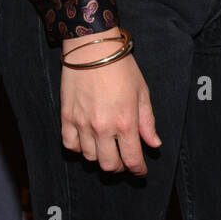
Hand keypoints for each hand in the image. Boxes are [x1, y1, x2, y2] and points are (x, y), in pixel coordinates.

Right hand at [60, 27, 160, 174]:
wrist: (93, 48)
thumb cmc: (121, 67)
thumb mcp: (142, 92)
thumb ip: (148, 122)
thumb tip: (154, 144)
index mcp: (126, 122)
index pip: (132, 160)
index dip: (138, 170)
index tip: (141, 171)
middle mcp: (103, 128)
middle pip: (109, 165)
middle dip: (119, 167)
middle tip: (124, 159)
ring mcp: (82, 124)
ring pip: (90, 158)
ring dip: (100, 158)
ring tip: (107, 148)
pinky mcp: (66, 118)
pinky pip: (70, 145)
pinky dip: (79, 148)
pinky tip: (87, 141)